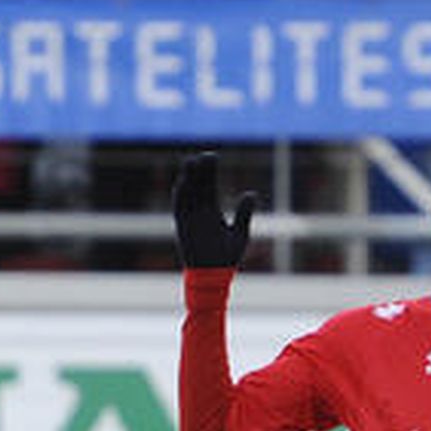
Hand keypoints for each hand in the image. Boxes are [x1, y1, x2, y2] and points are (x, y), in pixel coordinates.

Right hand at [172, 152, 255, 268]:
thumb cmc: (227, 257)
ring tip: (193, 162)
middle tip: (205, 154)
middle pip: (198, 185)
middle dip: (200, 170)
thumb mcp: (240, 233)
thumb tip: (251, 193)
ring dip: (189, 178)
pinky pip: (179, 207)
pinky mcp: (182, 226)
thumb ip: (244, 214)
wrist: (214, 276)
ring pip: (187, 193)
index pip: (209, 185)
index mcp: (212, 211)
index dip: (209, 170)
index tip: (213, 155)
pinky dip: (180, 195)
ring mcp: (190, 217)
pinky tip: (183, 182)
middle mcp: (199, 211)